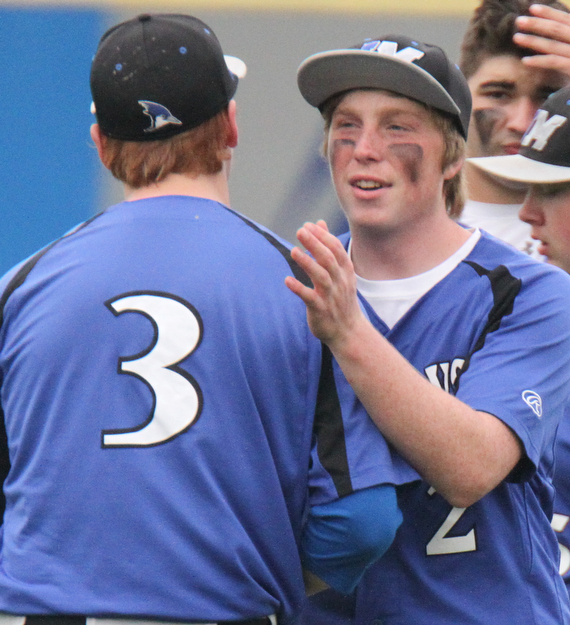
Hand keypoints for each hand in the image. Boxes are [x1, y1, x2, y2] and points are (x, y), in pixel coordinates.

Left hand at [284, 220, 363, 347]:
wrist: (348, 332)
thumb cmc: (341, 298)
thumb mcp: (340, 272)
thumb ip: (329, 247)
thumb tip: (319, 223)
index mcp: (345, 271)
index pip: (336, 249)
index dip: (323, 236)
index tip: (309, 225)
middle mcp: (339, 282)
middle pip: (328, 259)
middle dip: (315, 244)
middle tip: (300, 231)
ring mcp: (331, 296)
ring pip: (321, 277)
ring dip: (307, 264)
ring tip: (294, 251)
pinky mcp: (320, 310)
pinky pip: (310, 298)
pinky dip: (299, 289)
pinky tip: (287, 281)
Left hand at [513, 4, 569, 75]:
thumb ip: (565, 39)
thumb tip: (550, 30)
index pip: (566, 19)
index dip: (549, 13)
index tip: (532, 7)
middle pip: (557, 29)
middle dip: (537, 23)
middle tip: (519, 20)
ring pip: (553, 45)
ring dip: (533, 40)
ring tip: (516, 37)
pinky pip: (554, 62)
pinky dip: (539, 61)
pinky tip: (525, 61)